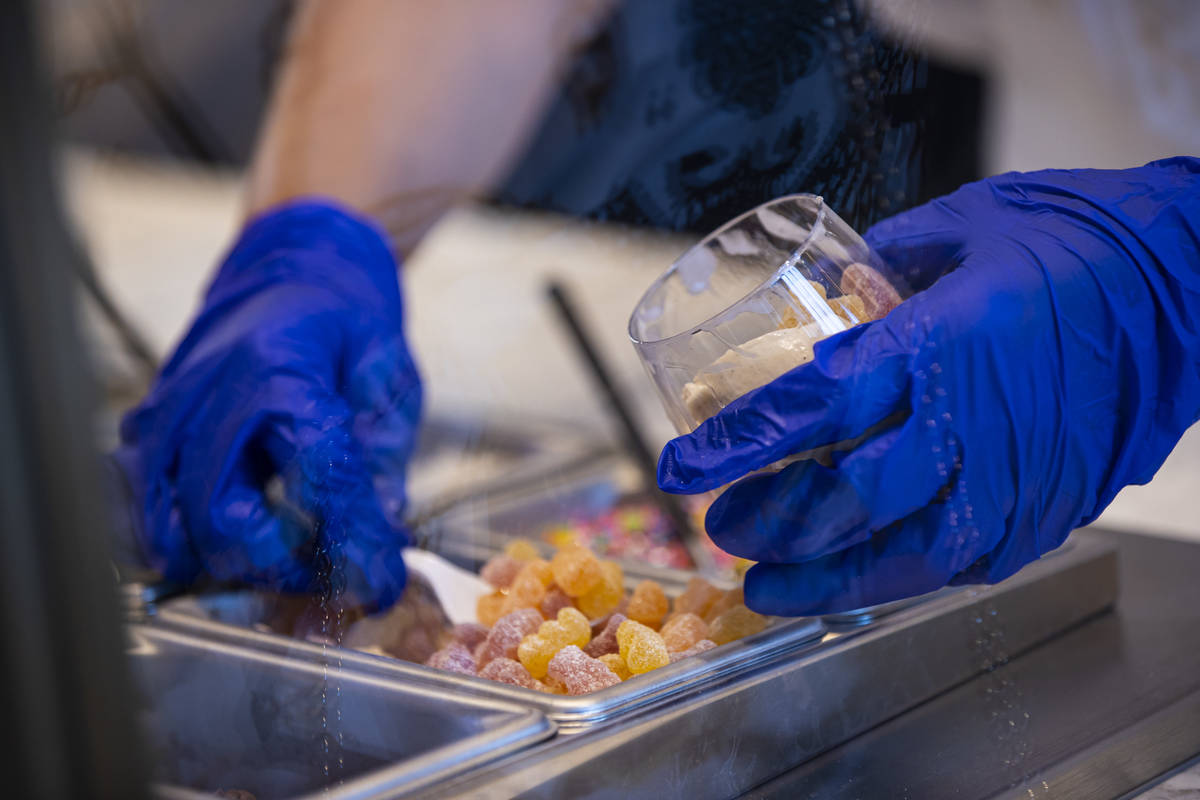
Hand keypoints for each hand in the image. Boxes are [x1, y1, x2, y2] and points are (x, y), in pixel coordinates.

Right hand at [111, 201, 420, 609]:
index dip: (351, 545)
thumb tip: (381, 539)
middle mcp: (210, 393)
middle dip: (277, 571)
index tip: (377, 582)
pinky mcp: (149, 427)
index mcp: (281, 370)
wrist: (294, 262)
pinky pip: (145, 507)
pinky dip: (184, 541)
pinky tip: (232, 543)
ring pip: (169, 527)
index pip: (313, 482)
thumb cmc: (343, 313)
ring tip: (282, 567)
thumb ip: (382, 460)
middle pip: (220, 521)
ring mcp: (169, 411)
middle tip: (325, 578)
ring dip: (226, 567)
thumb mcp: (389, 375)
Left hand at [659, 159, 1199, 614]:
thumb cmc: (1078, 240)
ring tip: (768, 587)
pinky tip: (857, 578)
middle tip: (723, 525)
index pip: (809, 407)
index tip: (680, 466)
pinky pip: (958, 564)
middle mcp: (970, 422)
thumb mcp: (960, 227)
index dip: (735, 445)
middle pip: (843, 497)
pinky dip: (897, 577)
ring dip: (822, 579)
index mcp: (938, 343)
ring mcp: (1012, 477)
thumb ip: (880, 265)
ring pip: (900, 555)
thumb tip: (827, 295)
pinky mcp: (1046, 509)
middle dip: (769, 520)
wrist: (1189, 283)